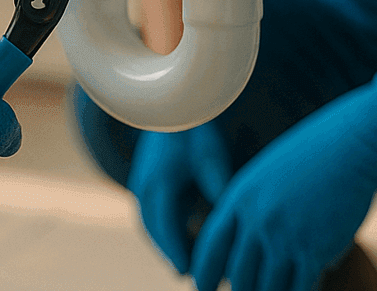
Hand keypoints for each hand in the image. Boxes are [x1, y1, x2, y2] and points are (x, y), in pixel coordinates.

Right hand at [128, 123, 234, 273]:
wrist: (172, 103)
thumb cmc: (196, 130)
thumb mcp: (212, 158)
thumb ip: (220, 189)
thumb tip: (234, 222)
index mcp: (158, 185)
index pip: (166, 230)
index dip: (179, 254)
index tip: (189, 275)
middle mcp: (144, 191)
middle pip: (159, 237)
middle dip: (180, 256)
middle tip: (204, 277)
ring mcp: (142, 191)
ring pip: (156, 231)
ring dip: (174, 246)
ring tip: (199, 265)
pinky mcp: (146, 189)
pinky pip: (157, 221)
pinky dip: (172, 234)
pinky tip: (193, 244)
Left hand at [190, 72, 376, 290]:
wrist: (354, 144)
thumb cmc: (315, 155)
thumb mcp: (269, 173)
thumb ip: (252, 206)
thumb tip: (247, 244)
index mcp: (241, 196)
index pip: (211, 246)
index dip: (204, 272)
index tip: (203, 288)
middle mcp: (257, 218)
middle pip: (238, 275)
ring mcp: (284, 236)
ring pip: (267, 288)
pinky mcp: (314, 249)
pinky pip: (300, 288)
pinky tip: (310, 284)